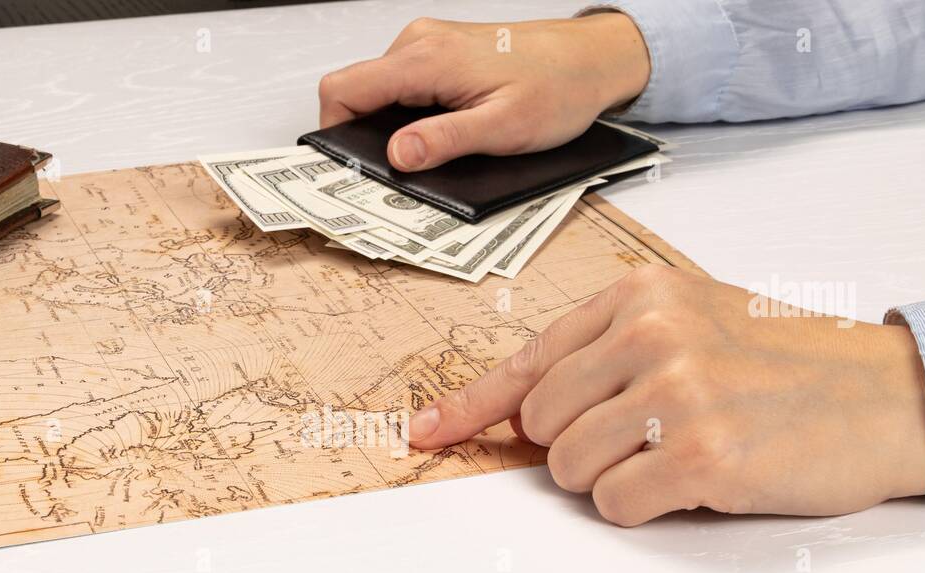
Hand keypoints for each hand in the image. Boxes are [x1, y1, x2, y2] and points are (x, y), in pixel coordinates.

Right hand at [318, 14, 650, 171]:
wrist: (591, 59)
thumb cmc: (557, 88)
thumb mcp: (503, 128)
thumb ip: (445, 141)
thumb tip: (397, 156)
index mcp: (426, 60)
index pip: (344, 89)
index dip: (333, 133)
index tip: (348, 168)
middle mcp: (418, 44)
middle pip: (357, 93)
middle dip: (366, 137)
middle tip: (397, 176)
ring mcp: (426, 45)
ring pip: (380, 92)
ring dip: (392, 128)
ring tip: (432, 153)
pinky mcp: (438, 54)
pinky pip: (403, 87)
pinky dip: (410, 115)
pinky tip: (443, 132)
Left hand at [406, 266, 924, 525]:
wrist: (885, 394)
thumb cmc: (782, 362)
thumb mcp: (691, 320)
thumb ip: (605, 351)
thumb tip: (517, 410)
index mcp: (638, 297)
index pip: (526, 363)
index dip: (468, 408)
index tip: (425, 434)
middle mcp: (650, 335)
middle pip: (541, 428)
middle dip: (578, 448)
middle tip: (647, 437)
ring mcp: (677, 392)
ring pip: (571, 472)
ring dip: (615, 479)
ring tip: (680, 453)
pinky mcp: (702, 455)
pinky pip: (616, 506)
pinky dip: (645, 507)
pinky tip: (699, 479)